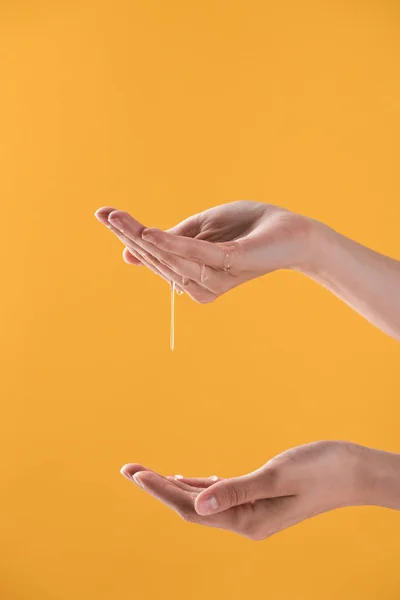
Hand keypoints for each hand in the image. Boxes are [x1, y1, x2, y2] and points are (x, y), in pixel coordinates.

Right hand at [95, 201, 315, 302]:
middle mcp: (202, 284)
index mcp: (194, 274)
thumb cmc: (250, 227)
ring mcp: (216, 277)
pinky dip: (171, 244)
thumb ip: (172, 239)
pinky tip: (149, 234)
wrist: (294, 231)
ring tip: (118, 218)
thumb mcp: (203, 228)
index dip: (129, 238)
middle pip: (158, 260)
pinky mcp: (230, 264)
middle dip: (129, 236)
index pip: (156, 258)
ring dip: (142, 238)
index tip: (105, 215)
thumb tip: (133, 250)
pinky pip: (195, 255)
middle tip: (104, 213)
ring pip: (171, 259)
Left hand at [120, 441, 399, 540]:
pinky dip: (200, 486)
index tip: (135, 473)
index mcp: (249, 521)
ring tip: (146, 473)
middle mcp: (246, 521)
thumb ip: (237, 491)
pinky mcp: (259, 497)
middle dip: (158, 488)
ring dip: (175, 486)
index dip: (161, 491)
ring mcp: (252, 511)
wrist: (355, 471)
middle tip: (128, 468)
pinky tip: (188, 479)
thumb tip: (198, 503)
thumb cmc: (322, 469)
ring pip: (204, 501)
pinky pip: (220, 494)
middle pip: (192, 506)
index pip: (193, 509)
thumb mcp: (277, 476)